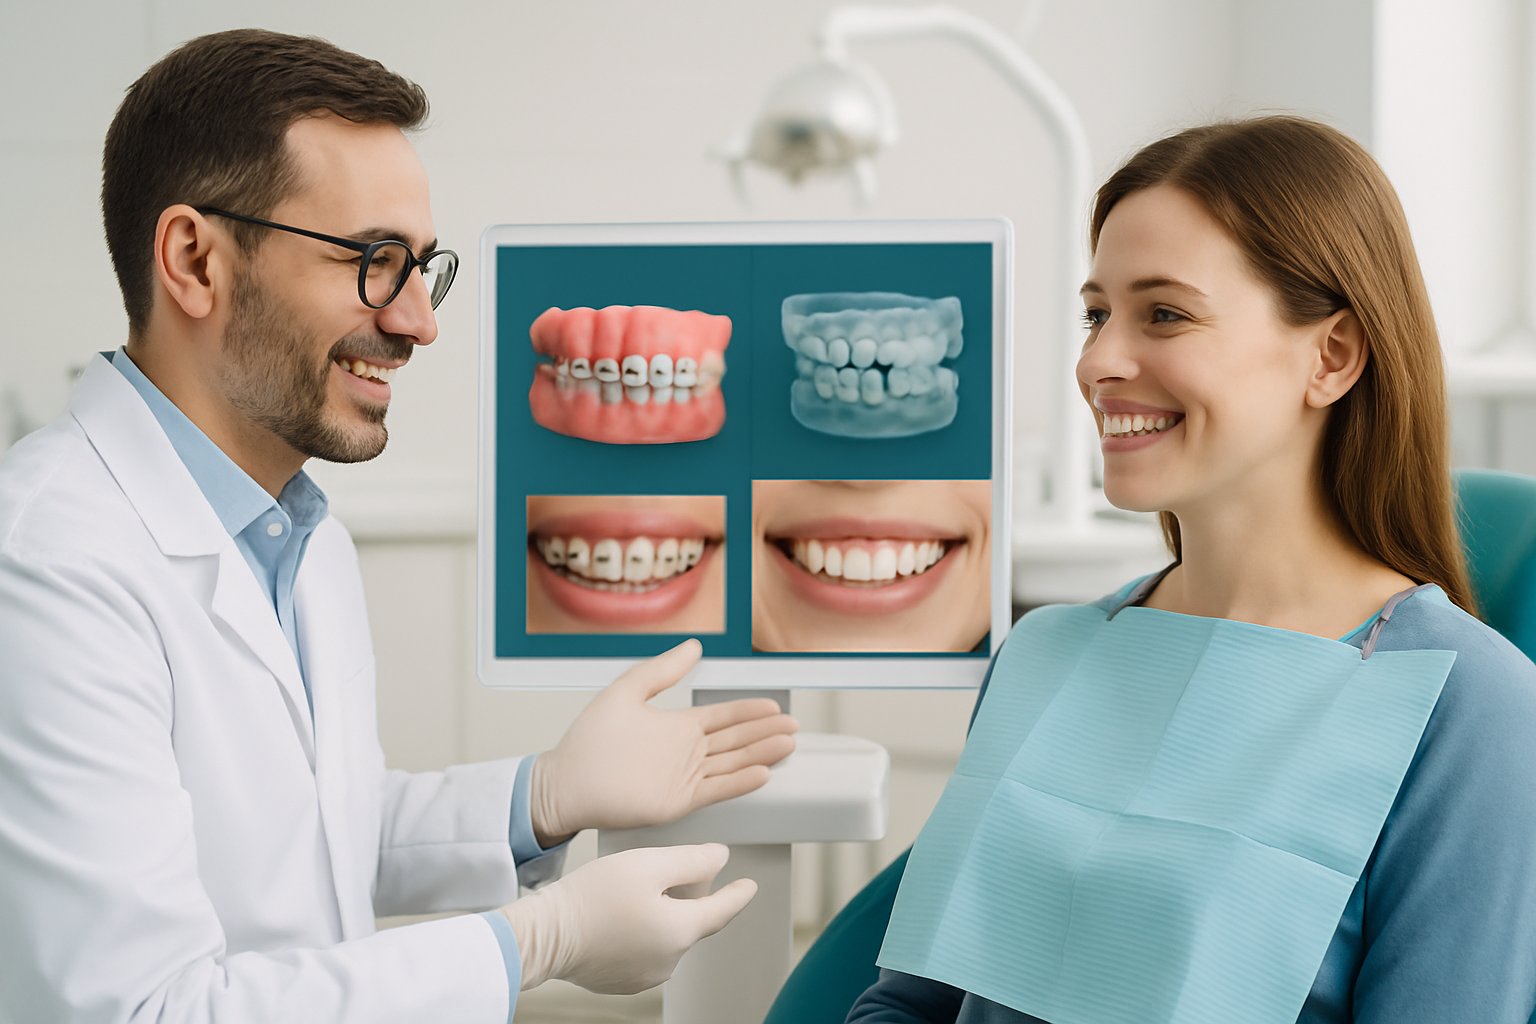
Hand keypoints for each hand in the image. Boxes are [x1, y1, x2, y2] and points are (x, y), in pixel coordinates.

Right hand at [502, 844, 755, 993]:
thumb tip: (720, 860)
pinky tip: (617, 913)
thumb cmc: (592, 897)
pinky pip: (644, 949)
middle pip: (691, 920)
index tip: (749, 886)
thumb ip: (692, 860)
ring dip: (662, 913)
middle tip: (664, 869)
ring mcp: (645, 975)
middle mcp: (669, 961)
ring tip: (631, 891)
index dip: (738, 895)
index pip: (722, 911)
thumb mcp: (647, 864)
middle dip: (687, 895)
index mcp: (681, 932)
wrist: (544, 935)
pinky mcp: (622, 980)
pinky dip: (641, 930)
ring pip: (667, 935)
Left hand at [531, 639, 796, 845]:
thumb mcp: (627, 693)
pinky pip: (716, 790)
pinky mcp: (679, 801)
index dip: (750, 712)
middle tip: (794, 726)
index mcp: (678, 727)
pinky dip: (739, 783)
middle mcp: (686, 752)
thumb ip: (661, 671)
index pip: (723, 717)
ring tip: (788, 745)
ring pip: (732, 764)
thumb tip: (695, 647)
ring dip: (761, 755)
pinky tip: (762, 774)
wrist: (566, 783)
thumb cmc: (589, 740)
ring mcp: (685, 777)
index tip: (775, 706)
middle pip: (736, 740)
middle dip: (765, 733)